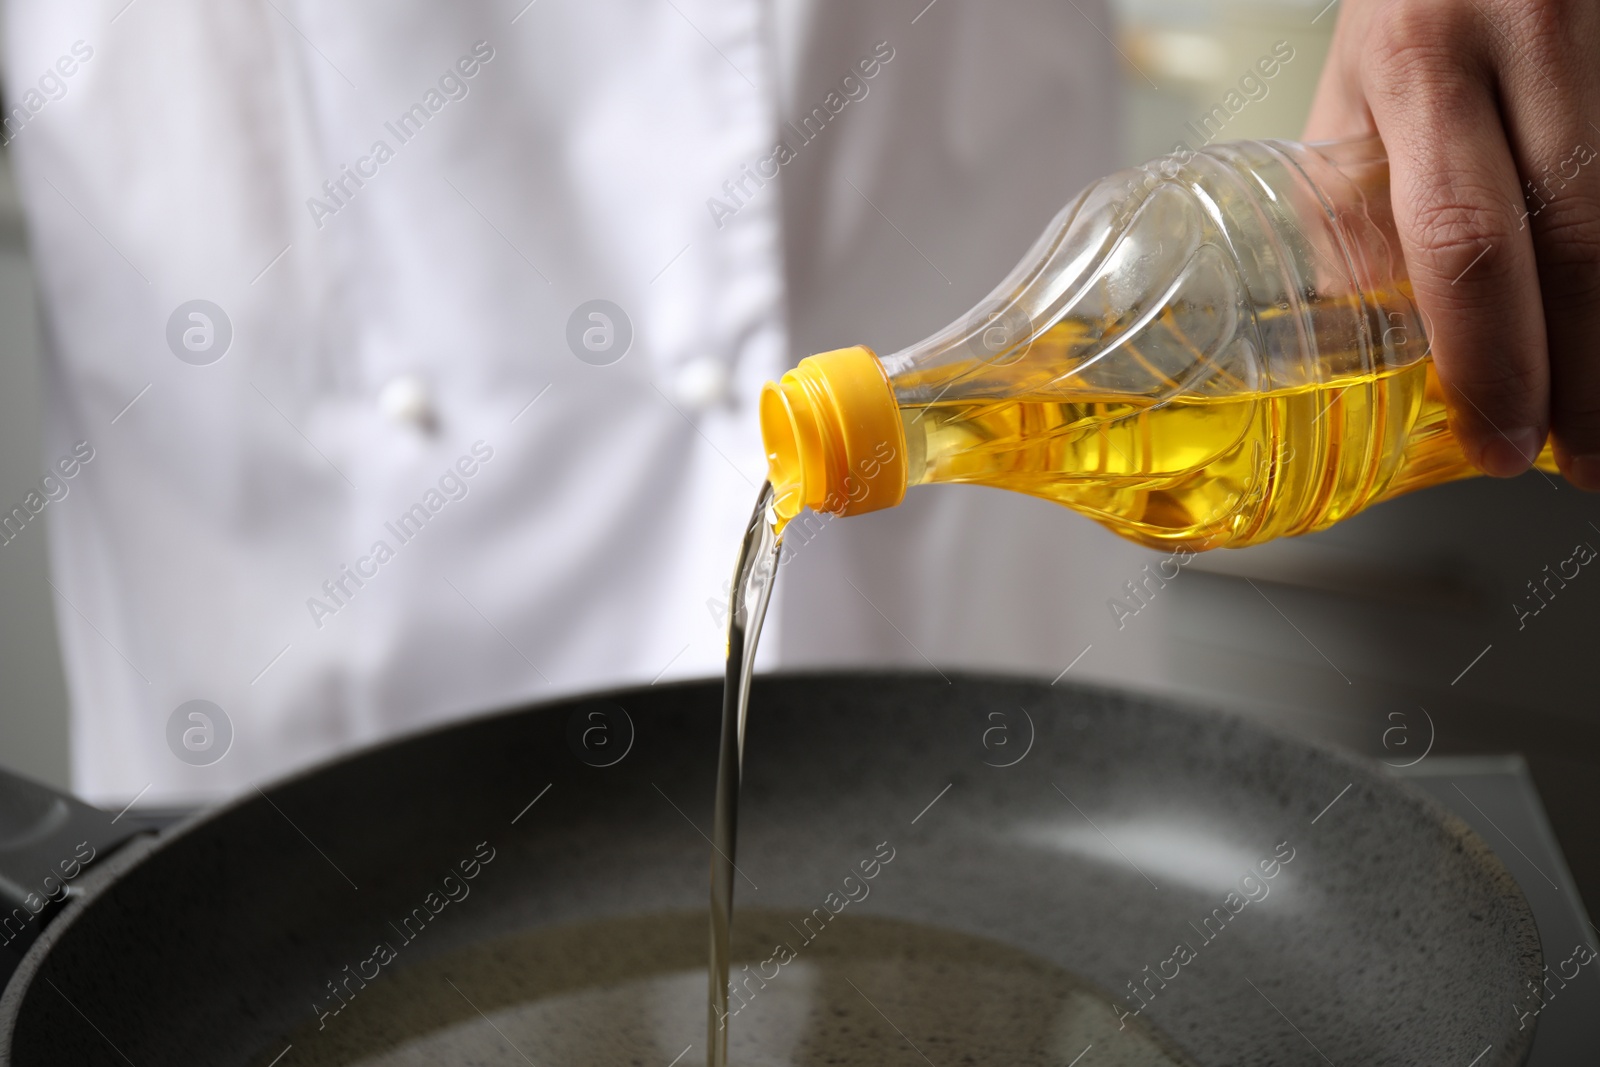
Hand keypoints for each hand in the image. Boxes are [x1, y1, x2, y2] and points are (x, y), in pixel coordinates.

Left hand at [1306, 0, 1599, 488]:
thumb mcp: (1363, 76)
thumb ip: (1357, 199)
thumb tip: (1361, 339)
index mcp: (1420, 56)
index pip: (1461, 238)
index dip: (1491, 358)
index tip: (1501, 441)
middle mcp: (1528, 32)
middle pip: (1581, 240)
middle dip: (1588, 374)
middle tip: (1586, 460)